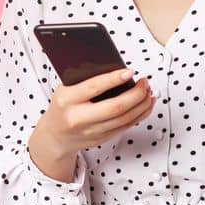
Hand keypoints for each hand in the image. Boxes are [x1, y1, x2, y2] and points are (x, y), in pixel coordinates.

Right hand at [31, 68, 154, 157]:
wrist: (56, 135)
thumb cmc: (64, 107)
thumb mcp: (66, 89)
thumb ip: (85, 79)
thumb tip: (113, 66)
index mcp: (67, 100)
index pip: (93, 87)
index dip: (114, 79)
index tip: (129, 71)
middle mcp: (79, 117)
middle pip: (115, 107)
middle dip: (136, 94)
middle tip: (144, 83)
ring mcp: (91, 131)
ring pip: (125, 118)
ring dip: (142, 104)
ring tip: (148, 91)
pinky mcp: (102, 138)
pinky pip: (127, 126)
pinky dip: (141, 114)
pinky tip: (146, 104)